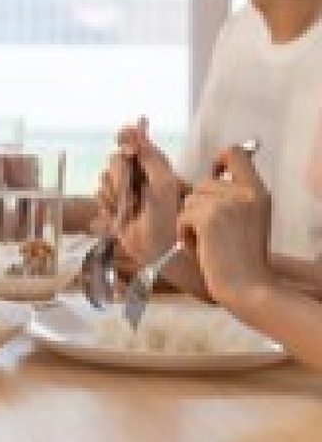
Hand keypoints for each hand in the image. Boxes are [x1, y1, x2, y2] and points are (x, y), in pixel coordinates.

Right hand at [95, 120, 184, 264]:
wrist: (158, 248)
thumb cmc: (168, 216)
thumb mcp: (164, 183)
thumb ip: (150, 155)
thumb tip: (136, 128)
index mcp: (152, 164)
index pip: (132, 141)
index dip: (125, 138)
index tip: (122, 140)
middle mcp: (135, 173)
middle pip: (114, 159)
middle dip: (121, 177)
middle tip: (133, 193)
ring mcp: (122, 189)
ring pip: (104, 178)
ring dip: (115, 194)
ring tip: (130, 209)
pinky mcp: (110, 205)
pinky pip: (99, 195)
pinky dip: (108, 205)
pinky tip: (120, 215)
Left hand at [177, 145, 271, 306]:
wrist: (248, 287)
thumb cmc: (242, 260)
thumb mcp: (248, 220)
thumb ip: (234, 198)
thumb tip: (207, 181)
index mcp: (259, 192)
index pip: (236, 154)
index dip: (220, 157)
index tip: (214, 169)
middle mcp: (246, 193)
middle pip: (202, 183)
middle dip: (197, 207)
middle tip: (211, 235)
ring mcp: (228, 203)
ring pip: (189, 201)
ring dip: (190, 223)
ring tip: (208, 243)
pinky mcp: (209, 216)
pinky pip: (182, 217)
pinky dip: (185, 234)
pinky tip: (201, 249)